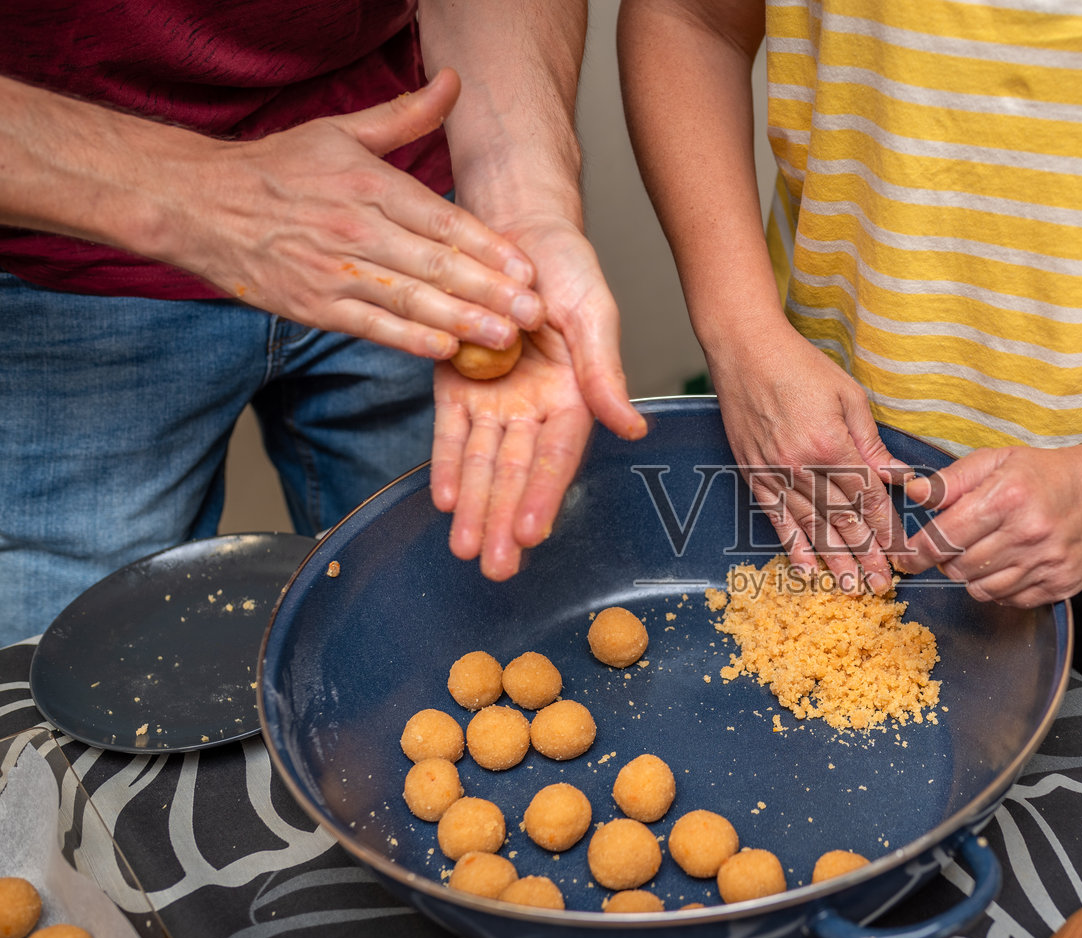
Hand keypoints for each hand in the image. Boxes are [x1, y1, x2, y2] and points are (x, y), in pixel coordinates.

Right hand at [169, 69, 543, 358]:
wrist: (198, 203)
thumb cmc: (276, 169)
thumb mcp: (341, 131)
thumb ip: (405, 115)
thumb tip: (453, 82)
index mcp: (368, 184)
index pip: (442, 220)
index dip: (489, 247)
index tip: (527, 267)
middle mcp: (355, 228)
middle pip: (435, 264)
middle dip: (490, 291)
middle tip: (534, 311)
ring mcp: (333, 270)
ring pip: (409, 299)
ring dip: (461, 320)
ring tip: (505, 336)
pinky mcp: (314, 305)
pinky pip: (371, 326)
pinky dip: (409, 339)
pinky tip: (445, 349)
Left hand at [430, 216, 644, 579]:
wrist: (515, 222)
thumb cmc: (566, 263)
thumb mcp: (593, 312)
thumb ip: (604, 372)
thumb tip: (632, 426)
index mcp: (575, 395)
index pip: (558, 456)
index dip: (544, 494)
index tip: (531, 533)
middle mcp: (536, 405)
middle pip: (518, 472)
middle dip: (505, 520)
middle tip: (495, 567)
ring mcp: (497, 398)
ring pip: (484, 463)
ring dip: (476, 508)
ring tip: (466, 549)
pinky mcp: (459, 383)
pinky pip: (452, 432)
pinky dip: (448, 464)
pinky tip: (446, 499)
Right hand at [711, 328, 910, 592]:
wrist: (744, 350)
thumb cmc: (800, 366)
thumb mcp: (849, 396)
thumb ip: (872, 443)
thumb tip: (899, 477)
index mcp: (832, 445)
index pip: (867, 498)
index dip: (886, 529)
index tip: (902, 552)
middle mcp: (802, 467)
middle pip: (842, 521)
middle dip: (866, 556)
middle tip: (883, 585)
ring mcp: (775, 474)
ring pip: (811, 528)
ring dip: (835, 561)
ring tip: (852, 587)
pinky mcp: (754, 476)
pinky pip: (777, 520)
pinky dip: (794, 547)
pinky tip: (808, 569)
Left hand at [900, 444, 1081, 607]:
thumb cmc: (1045, 475)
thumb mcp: (996, 461)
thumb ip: (951, 480)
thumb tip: (913, 493)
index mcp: (1007, 498)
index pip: (944, 537)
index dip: (918, 551)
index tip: (908, 556)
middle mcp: (1028, 533)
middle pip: (958, 566)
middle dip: (946, 559)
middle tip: (954, 545)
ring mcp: (1046, 563)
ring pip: (980, 589)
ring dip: (970, 575)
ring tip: (983, 552)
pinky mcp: (1060, 584)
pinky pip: (1008, 600)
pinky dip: (998, 587)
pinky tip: (1007, 565)